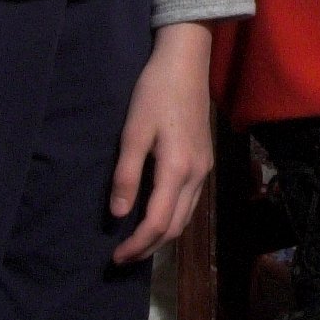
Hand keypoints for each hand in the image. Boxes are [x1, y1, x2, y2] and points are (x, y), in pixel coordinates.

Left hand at [110, 22, 215, 263]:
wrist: (186, 61)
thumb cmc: (155, 91)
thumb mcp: (133, 131)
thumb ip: (127, 175)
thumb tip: (118, 214)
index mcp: (178, 169)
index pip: (157, 222)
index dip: (136, 245)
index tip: (115, 256)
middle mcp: (197, 175)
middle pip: (175, 227)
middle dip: (149, 247)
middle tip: (121, 258)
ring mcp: (204, 169)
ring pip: (186, 217)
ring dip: (161, 236)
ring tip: (136, 244)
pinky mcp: (205, 161)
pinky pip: (190, 202)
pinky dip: (172, 218)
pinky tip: (156, 216)